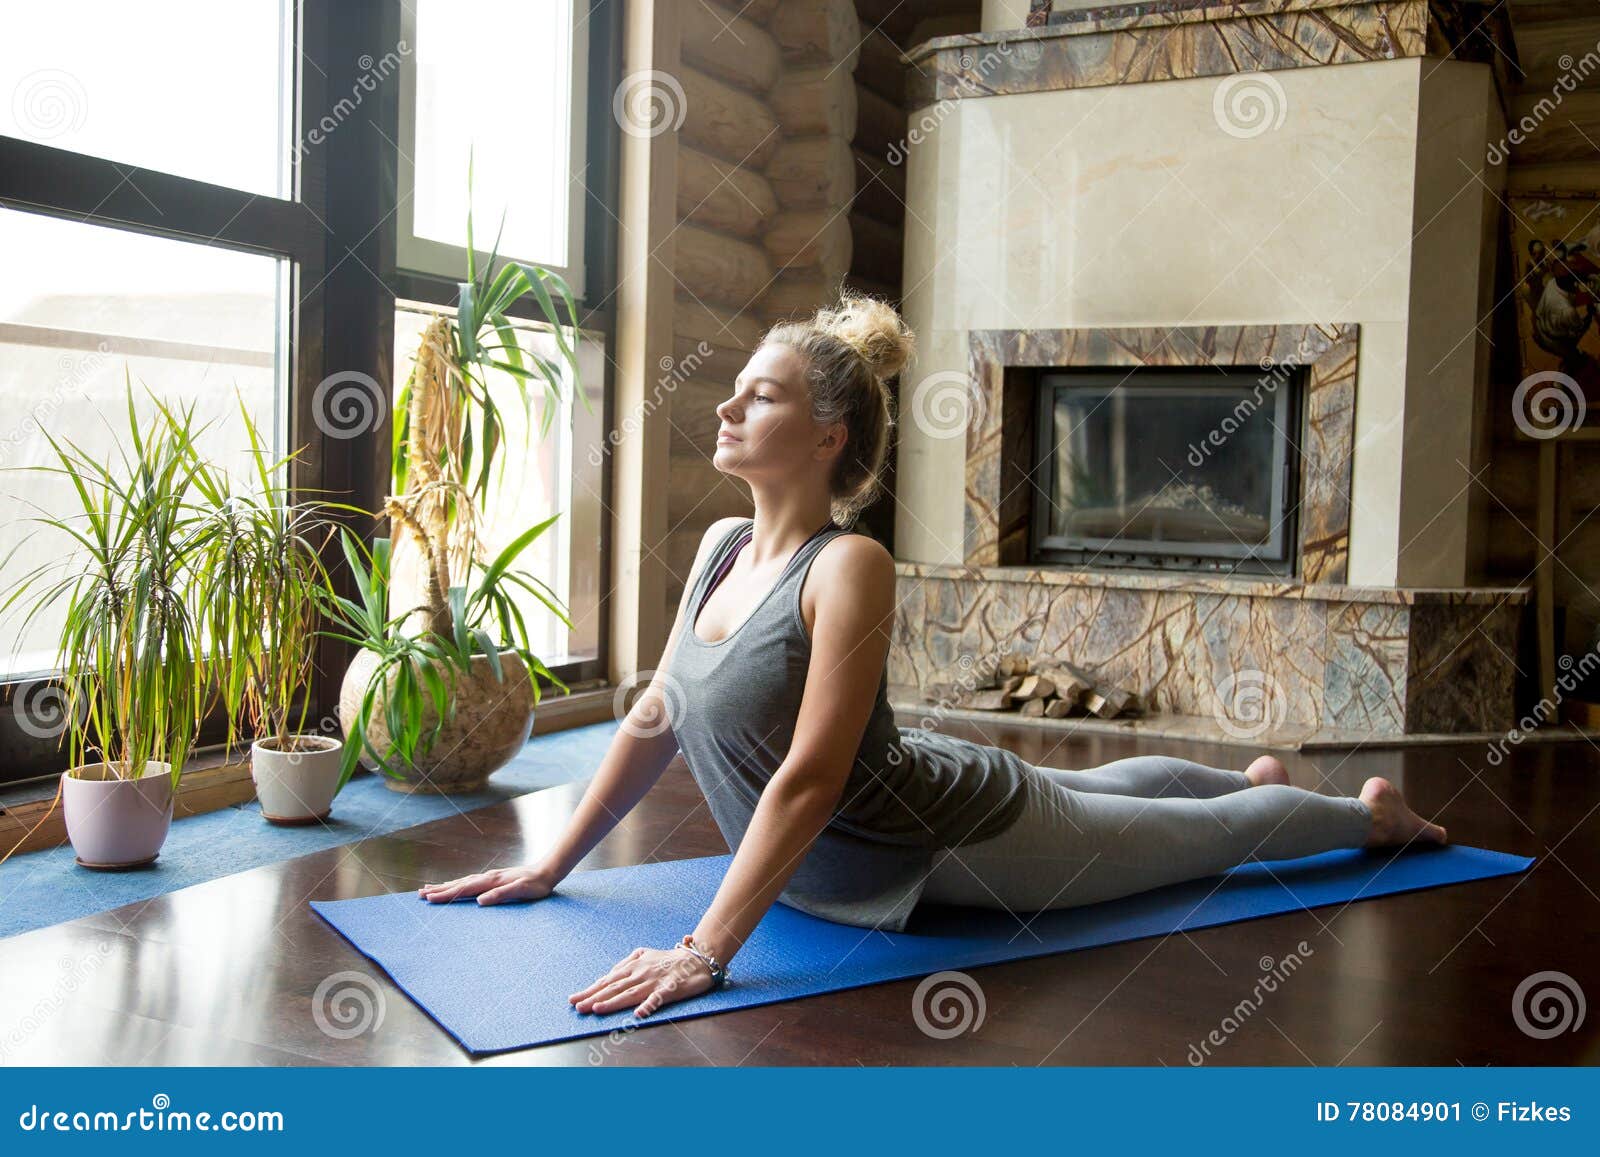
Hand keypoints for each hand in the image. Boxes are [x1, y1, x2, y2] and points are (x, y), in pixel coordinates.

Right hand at [417, 864, 557, 905]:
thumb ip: (501, 895)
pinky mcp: (493, 879)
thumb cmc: (535, 885)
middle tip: (420, 894)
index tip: (429, 898)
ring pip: (462, 882)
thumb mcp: (521, 891)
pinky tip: (454, 885)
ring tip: (429, 888)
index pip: (464, 889)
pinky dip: (457, 884)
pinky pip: (470, 882)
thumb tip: (480, 901)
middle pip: (458, 884)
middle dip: (439, 889)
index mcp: (491, 881)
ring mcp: (489, 877)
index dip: (446, 894)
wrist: (547, 871)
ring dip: (445, 886)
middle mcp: (487, 877)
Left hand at [569, 947, 715, 1017]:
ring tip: (596, 1008)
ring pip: (630, 993)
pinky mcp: (670, 989)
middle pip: (614, 988)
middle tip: (577, 1006)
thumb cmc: (669, 959)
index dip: (590, 990)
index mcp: (633, 966)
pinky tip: (638, 1014)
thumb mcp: (644, 955)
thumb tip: (608, 975)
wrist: (696, 959)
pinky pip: (658, 998)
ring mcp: (655, 981)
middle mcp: (640, 974)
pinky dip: (648, 1005)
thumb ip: (626, 964)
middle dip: (594, 997)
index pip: (607, 980)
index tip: (574, 999)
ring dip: (613, 1002)